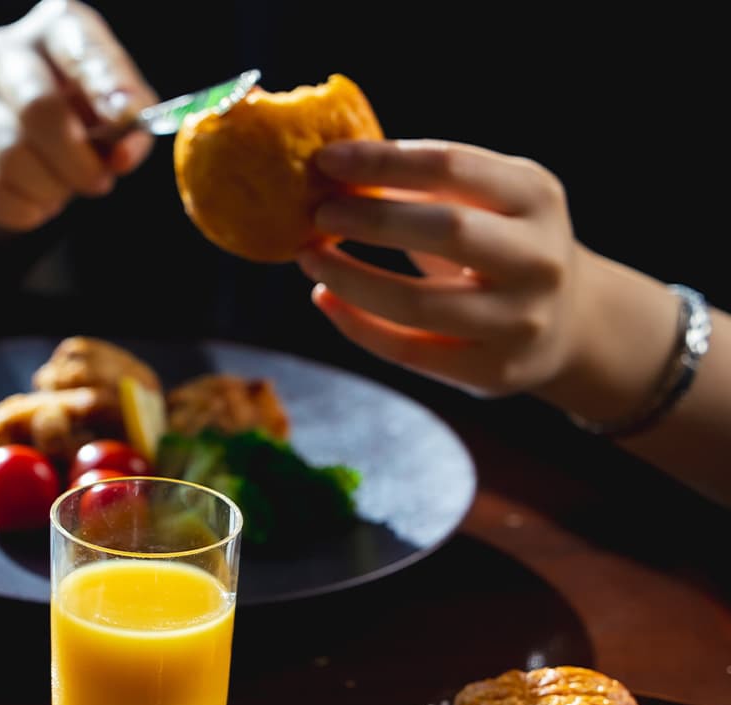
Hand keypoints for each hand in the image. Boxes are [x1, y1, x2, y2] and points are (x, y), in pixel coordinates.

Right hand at [0, 0, 155, 235]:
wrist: (20, 131)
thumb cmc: (79, 109)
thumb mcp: (115, 104)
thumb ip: (130, 125)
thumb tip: (122, 156)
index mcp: (54, 27)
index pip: (79, 49)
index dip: (106, 86)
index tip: (127, 120)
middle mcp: (6, 53)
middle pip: (37, 107)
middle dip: (76, 157)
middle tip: (99, 181)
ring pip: (10, 155)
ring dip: (51, 187)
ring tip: (67, 191)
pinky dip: (23, 209)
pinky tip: (40, 205)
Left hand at [296, 139, 585, 396]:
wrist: (570, 321)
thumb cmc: (502, 243)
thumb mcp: (488, 199)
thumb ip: (427, 182)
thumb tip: (334, 170)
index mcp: (536, 197)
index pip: (453, 166)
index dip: (383, 161)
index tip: (326, 159)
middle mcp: (539, 259)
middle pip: (447, 231)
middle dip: (371, 220)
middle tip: (318, 213)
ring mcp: (520, 321)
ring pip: (417, 304)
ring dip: (350, 279)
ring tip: (309, 258)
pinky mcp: (493, 371)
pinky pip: (408, 351)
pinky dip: (355, 325)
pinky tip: (324, 297)